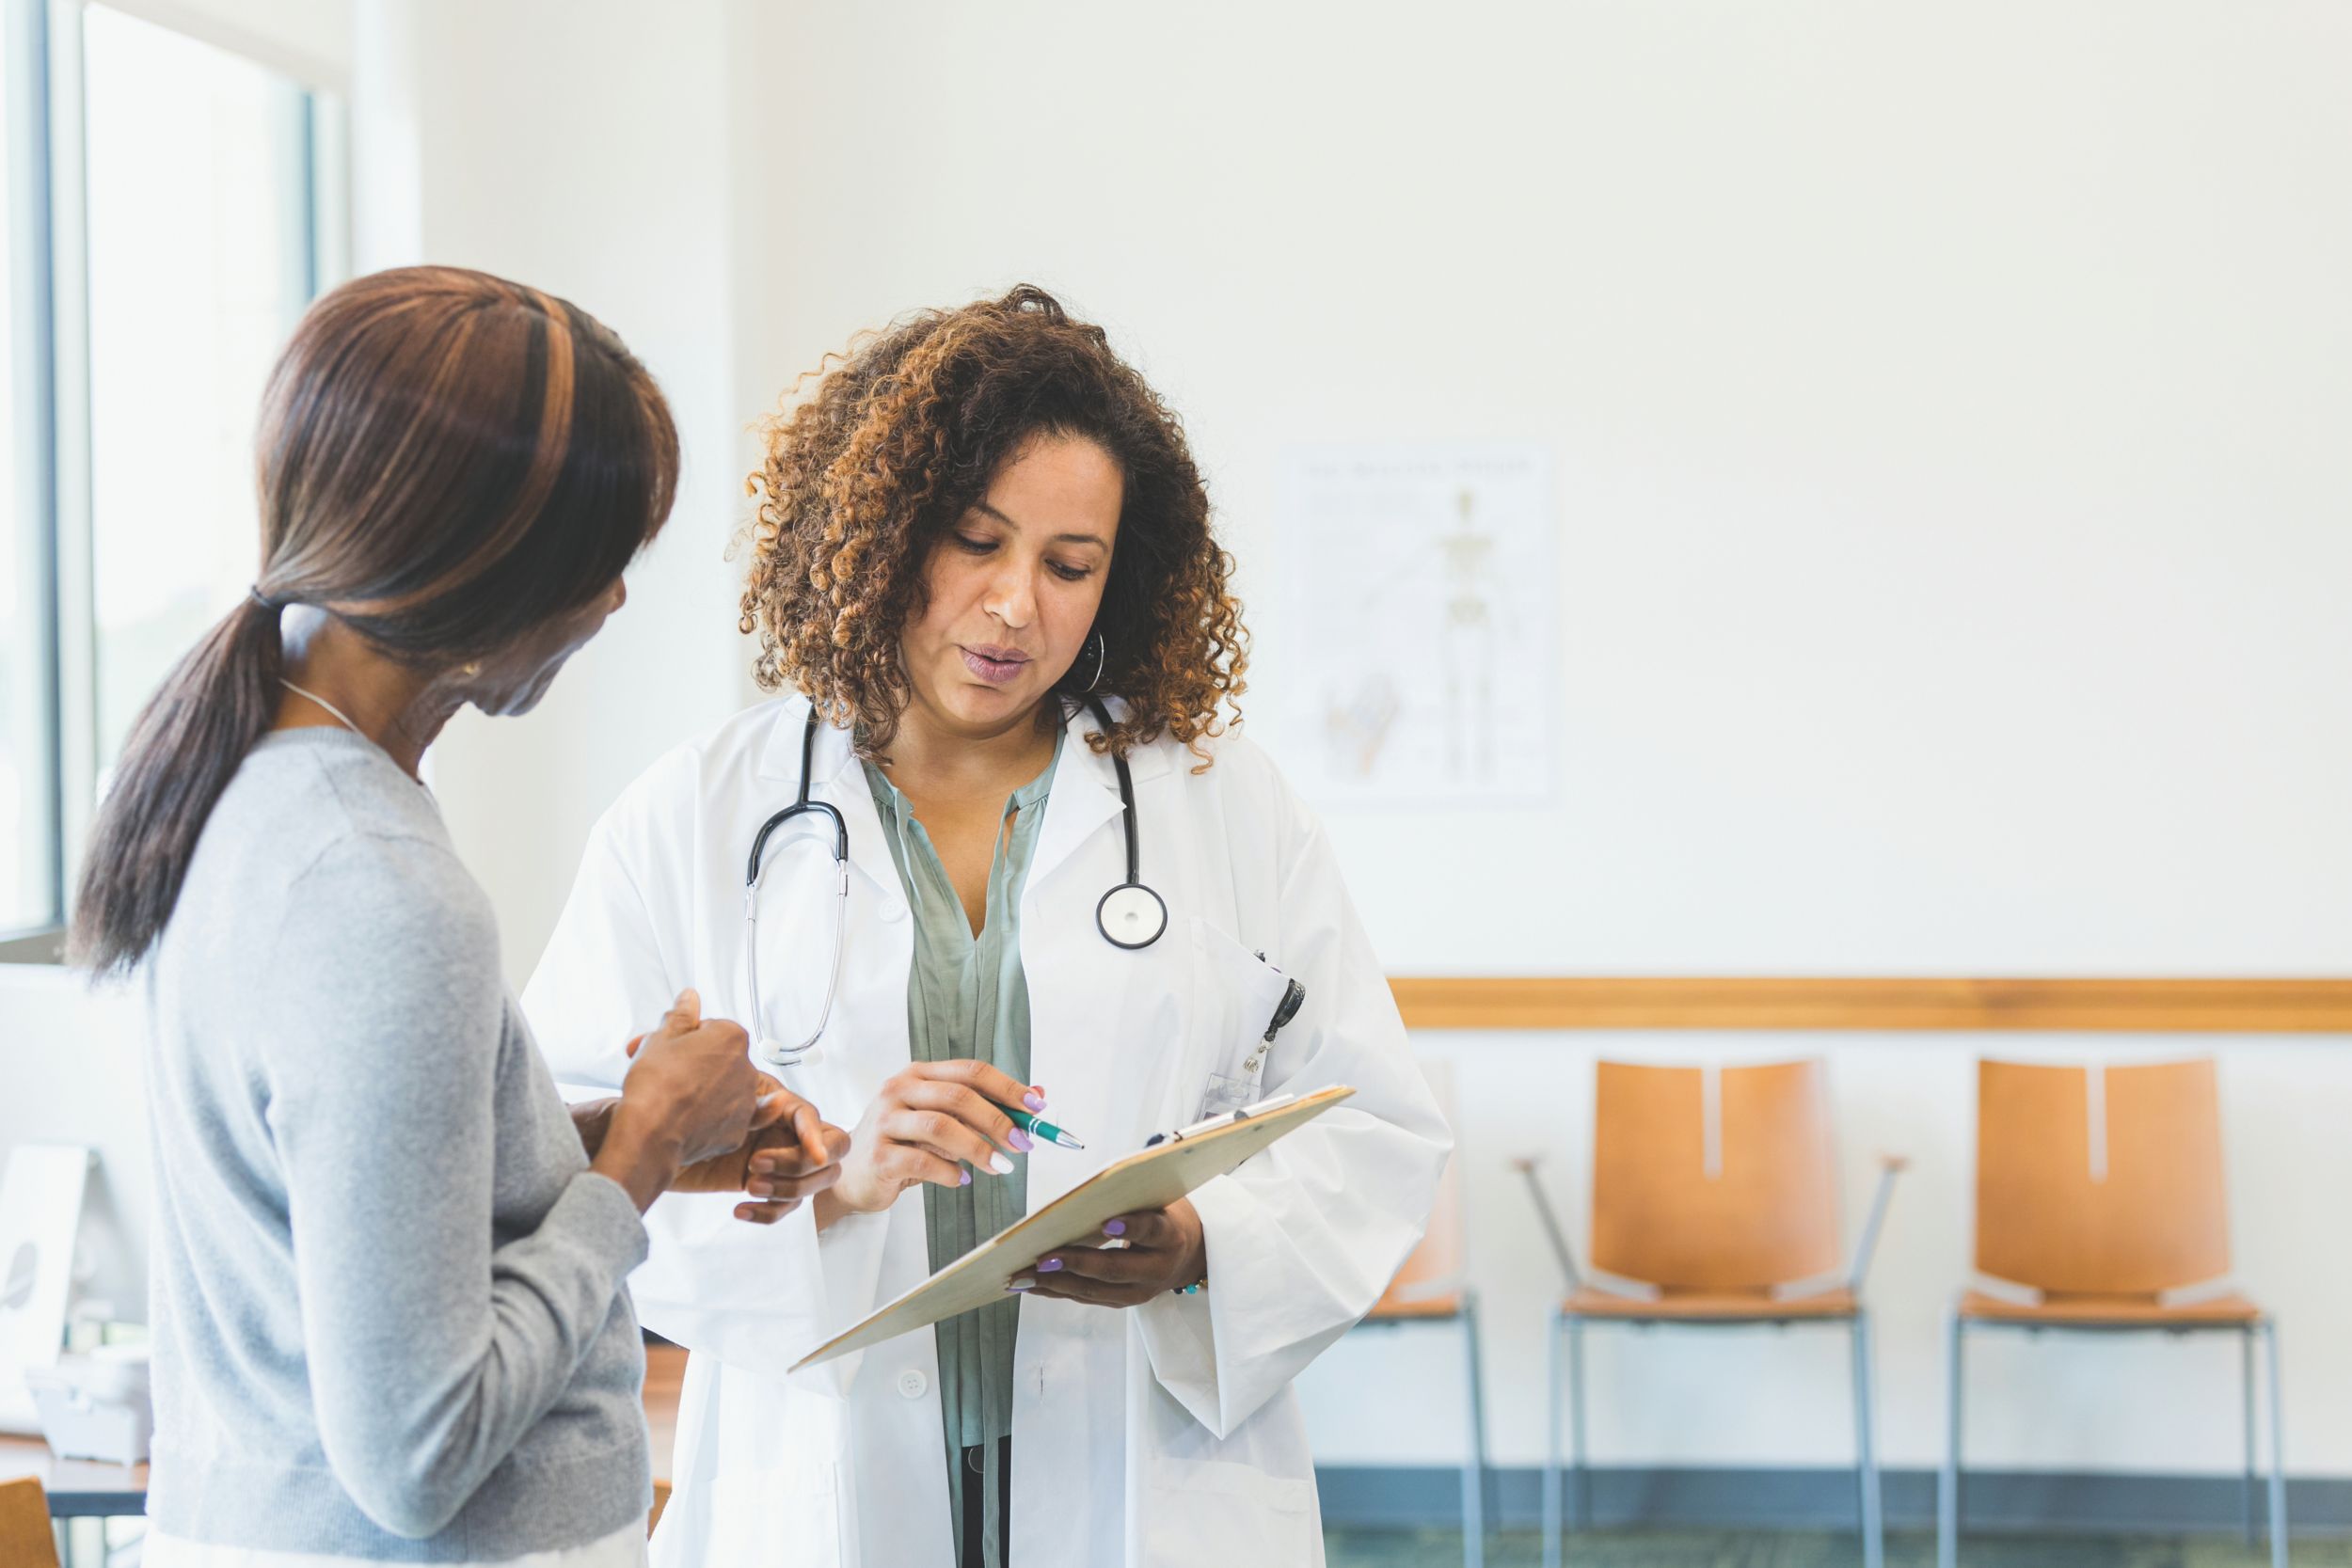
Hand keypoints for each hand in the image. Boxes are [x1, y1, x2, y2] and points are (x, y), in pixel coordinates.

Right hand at [592, 990, 759, 1209]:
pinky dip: (719, 1116)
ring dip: (705, 1088)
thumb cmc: (654, 1084)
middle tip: (661, 1070)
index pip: (709, 1029)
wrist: (651, 1134)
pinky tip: (711, 1113)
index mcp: (731, 1036)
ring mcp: (745, 1101)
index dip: (682, 1038)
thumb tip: (689, 997)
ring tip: (672, 1097)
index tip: (663, 1047)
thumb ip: (679, 1015)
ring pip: (723, 1088)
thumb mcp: (660, 1039)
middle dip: (693, 1062)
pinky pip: (728, 1118)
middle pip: (717, 1059)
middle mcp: (746, 1067)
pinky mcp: (738, 1130)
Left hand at [632, 1038, 850, 1222]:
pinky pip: (781, 1207)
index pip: (808, 1115)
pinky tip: (741, 1209)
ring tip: (750, 1184)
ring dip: (788, 1187)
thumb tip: (689, 996)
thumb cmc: (656, 1100)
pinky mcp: (754, 1184)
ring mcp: (768, 1157)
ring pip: (808, 1183)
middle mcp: (775, 1129)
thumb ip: (681, 1028)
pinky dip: (770, 1211)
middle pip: (823, 1152)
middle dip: (797, 1163)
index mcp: (768, 1099)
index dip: (813, 1132)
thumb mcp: (666, 1060)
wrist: (637, 1144)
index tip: (815, 1152)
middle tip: (757, 1167)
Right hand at [814, 1060, 1040, 1225]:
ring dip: (978, 1148)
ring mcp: (885, 1120)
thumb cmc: (903, 1144)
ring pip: (940, 1126)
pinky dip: (949, 1172)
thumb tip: (1038, 1096)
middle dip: (997, 1120)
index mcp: (919, 1074)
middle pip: (958, 1096)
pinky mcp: (879, 1155)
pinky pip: (922, 1162)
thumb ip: (984, 1107)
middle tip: (1023, 1144)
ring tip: (999, 1166)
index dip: (1007, 1087)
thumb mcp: (943, 1119)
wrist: (854, 1175)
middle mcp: (899, 1089)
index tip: (1037, 1107)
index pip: (971, 1071)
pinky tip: (962, 1180)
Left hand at [1006, 1200, 1206, 1307]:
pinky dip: (1057, 1290)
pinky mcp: (1124, 1302)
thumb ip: (1127, 1199)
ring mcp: (1140, 1291)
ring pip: (1095, 1291)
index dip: (1130, 1227)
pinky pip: (1087, 1297)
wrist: (1189, 1254)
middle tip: (1043, 1259)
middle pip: (1115, 1270)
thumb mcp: (1157, 1200)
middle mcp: (1157, 1268)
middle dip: (1076, 1264)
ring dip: (1055, 1284)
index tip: (1106, 1223)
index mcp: (1170, 1235)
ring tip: (1023, 1276)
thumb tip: (1077, 1199)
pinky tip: (1031, 1284)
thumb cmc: (1163, 1215)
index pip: (1151, 1230)